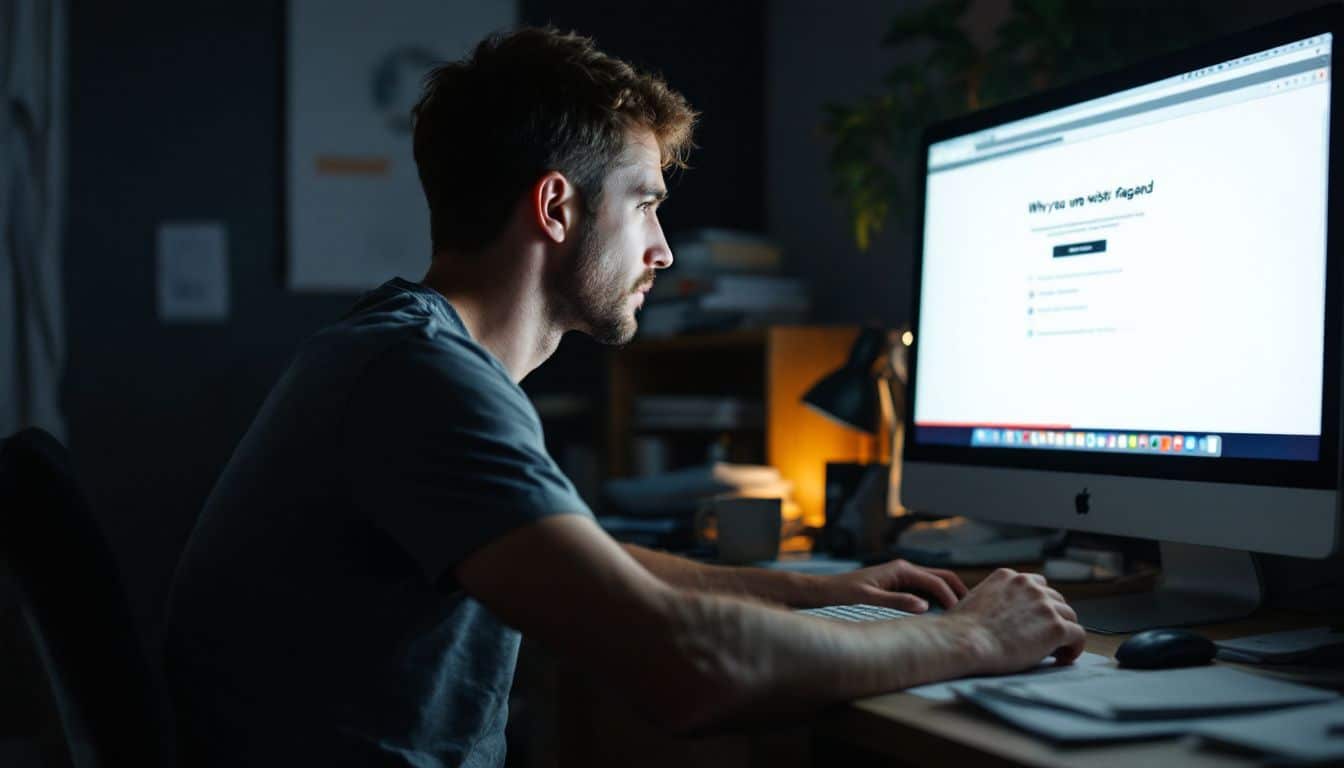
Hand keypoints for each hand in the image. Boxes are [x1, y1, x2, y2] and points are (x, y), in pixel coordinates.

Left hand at [815, 559, 967, 612]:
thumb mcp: (868, 599)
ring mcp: (901, 577)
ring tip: (962, 617)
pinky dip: (936, 601)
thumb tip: (924, 606)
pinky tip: (941, 617)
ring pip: (934, 585)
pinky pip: (924, 592)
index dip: (952, 598)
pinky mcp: (897, 586)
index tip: (962, 617)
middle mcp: (904, 570)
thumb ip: (896, 601)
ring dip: (949, 597)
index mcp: (901, 570)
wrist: (822, 592)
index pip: (936, 582)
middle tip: (974, 614)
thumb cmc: (841, 594)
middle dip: (959, 593)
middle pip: (942, 578)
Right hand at [944, 568, 1085, 673]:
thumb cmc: (959, 629)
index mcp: (1008, 577)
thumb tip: (994, 615)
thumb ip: (992, 599)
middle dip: (1052, 617)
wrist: (964, 641)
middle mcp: (1029, 585)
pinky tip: (1065, 658)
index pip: (1036, 584)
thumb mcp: (973, 599)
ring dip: (1064, 631)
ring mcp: (1044, 605)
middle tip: (1045, 638)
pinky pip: (1079, 635)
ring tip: (1056, 651)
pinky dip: (1075, 647)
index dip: (1038, 604)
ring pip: (1069, 616)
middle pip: (1055, 599)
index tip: (1035, 619)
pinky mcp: (1055, 627)